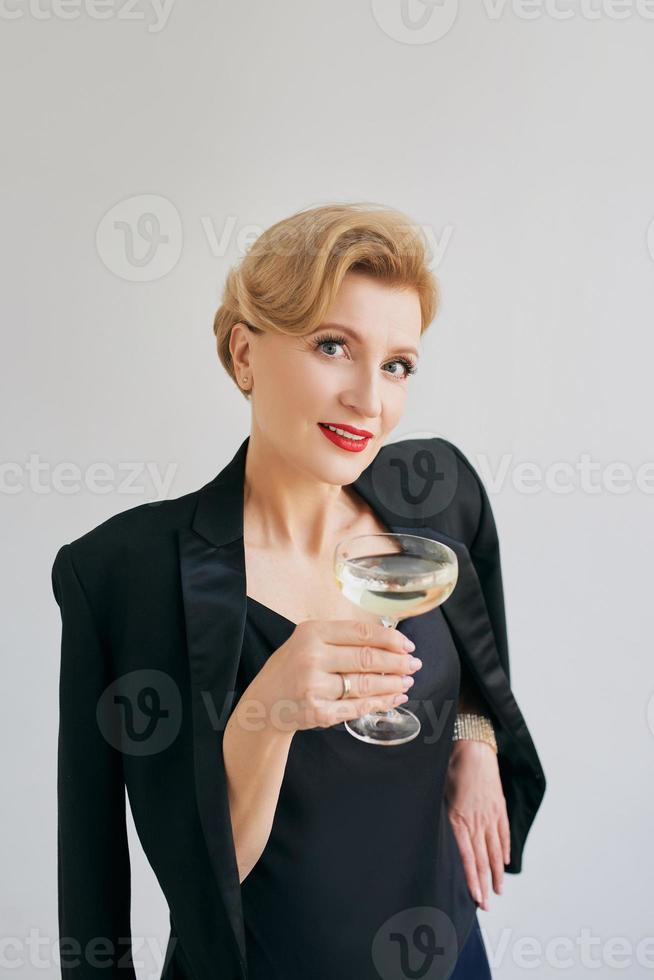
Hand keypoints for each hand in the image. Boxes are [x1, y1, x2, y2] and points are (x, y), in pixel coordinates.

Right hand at [244, 618, 421, 733]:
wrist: (263, 703)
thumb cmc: (291, 667)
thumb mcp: (308, 640)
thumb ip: (341, 638)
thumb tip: (389, 641)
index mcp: (312, 632)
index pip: (361, 632)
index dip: (390, 639)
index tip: (408, 644)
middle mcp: (312, 657)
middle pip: (367, 658)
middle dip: (397, 663)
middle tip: (414, 664)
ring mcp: (314, 686)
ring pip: (366, 684)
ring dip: (392, 684)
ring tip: (407, 681)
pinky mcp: (318, 712)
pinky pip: (358, 707)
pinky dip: (381, 703)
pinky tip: (394, 698)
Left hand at [444, 739, 510, 910]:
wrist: (474, 746)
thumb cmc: (450, 766)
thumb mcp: (438, 790)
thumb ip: (438, 813)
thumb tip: (430, 829)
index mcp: (459, 819)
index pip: (467, 856)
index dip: (472, 879)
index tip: (476, 897)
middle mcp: (477, 821)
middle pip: (482, 859)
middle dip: (484, 884)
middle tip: (487, 905)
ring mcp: (490, 815)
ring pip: (495, 850)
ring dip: (496, 872)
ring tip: (498, 890)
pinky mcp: (498, 806)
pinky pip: (502, 832)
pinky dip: (504, 849)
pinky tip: (504, 862)